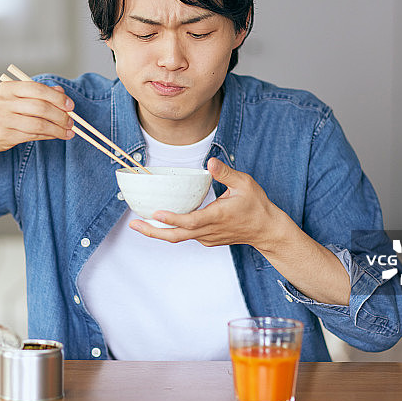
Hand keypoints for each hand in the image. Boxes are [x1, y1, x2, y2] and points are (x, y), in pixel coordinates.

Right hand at [0, 80, 74, 151]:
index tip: (70, 106)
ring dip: (57, 130)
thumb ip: (38, 93)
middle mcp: (4, 102)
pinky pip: (32, 136)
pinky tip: (55, 135)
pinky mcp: (5, 136)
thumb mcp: (15, 96)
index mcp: (8, 88)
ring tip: (68, 132)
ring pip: (38, 125)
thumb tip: (61, 93)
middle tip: (71, 122)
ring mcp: (3, 120)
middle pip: (40, 108)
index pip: (37, 89)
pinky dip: (48, 136)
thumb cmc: (1, 109)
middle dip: (60, 116)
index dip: (57, 98)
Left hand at [129, 157, 292, 249]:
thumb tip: (210, 161)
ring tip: (139, 223)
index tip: (155, 214)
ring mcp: (207, 237)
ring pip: (179, 238)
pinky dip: (171, 230)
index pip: (190, 221)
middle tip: (133, 225)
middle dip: (153, 232)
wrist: (267, 230)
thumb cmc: (257, 206)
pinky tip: (160, 222)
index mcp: (217, 217)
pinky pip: (186, 236)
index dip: (172, 218)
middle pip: (176, 236)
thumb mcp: (245, 184)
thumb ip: (226, 173)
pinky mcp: (207, 239)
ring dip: (159, 232)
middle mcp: (209, 231)